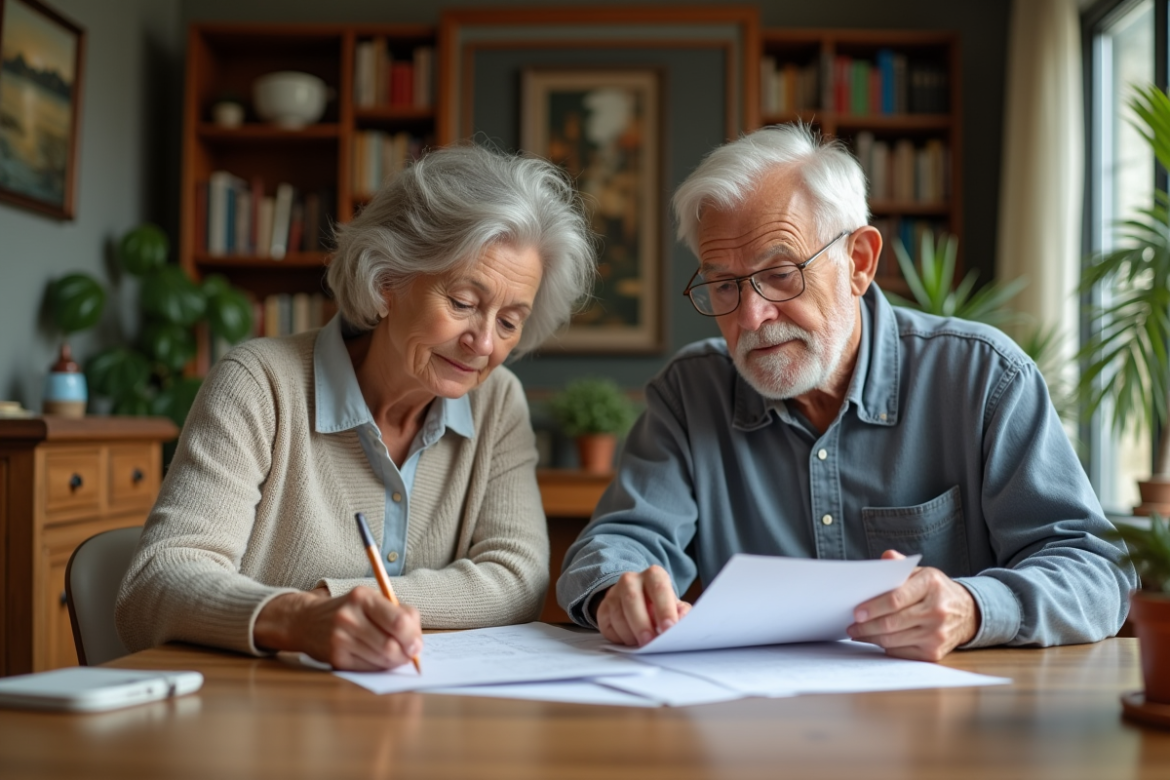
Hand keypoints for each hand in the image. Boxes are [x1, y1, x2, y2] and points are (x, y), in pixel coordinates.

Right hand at [255, 586, 421, 670]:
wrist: (307, 621)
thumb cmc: (350, 610)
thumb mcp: (373, 600)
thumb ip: (400, 614)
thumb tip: (417, 641)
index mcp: (363, 597)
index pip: (398, 621)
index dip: (412, 637)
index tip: (417, 645)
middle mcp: (349, 617)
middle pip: (390, 645)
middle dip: (405, 654)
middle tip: (410, 655)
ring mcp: (340, 639)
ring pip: (380, 659)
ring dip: (394, 662)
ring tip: (395, 657)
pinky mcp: (335, 658)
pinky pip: (367, 669)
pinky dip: (379, 667)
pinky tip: (378, 660)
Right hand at [595, 565, 691, 646]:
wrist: (638, 601)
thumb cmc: (659, 605)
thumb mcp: (675, 605)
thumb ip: (681, 613)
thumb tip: (683, 623)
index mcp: (654, 575)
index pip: (659, 588)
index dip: (664, 609)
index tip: (669, 628)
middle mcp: (631, 579)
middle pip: (633, 600)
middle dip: (642, 624)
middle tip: (651, 643)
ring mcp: (614, 593)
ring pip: (618, 615)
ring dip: (631, 634)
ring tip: (642, 644)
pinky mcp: (603, 608)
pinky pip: (608, 626)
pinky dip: (620, 638)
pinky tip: (631, 639)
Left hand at [846, 550, 980, 661]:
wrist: (968, 613)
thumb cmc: (936, 591)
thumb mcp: (922, 572)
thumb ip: (900, 566)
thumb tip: (885, 558)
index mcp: (931, 584)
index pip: (896, 598)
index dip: (873, 607)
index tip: (856, 612)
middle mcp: (937, 610)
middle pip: (892, 622)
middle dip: (866, 626)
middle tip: (851, 625)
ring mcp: (937, 634)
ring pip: (894, 639)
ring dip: (871, 637)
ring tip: (857, 632)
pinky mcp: (934, 652)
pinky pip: (901, 652)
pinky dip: (885, 646)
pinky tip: (875, 639)